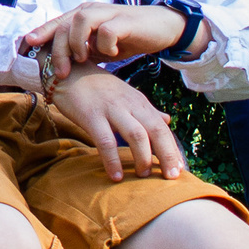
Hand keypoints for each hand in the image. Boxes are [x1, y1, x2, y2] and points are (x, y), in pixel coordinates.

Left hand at [21, 3, 197, 79]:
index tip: (27, 47)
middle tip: (59, 72)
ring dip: (77, 44)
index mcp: (82, 15)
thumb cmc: (126, 37)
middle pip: (64, 25)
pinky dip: (104, 45)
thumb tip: (58, 68)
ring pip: (80, 22)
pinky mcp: (125, 20)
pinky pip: (107, 31)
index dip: (40, 34)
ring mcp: (108, 13)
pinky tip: (110, 54)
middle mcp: (91, 10)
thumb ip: (81, 52)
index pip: (56, 23)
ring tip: (83, 60)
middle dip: (57, 50)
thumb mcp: (99, 47)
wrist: (160, 27)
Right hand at [46, 69, 184, 181]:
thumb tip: (167, 121)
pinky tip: (115, 176)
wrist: (68, 72)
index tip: (180, 170)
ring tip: (143, 175)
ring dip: (143, 158)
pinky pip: (105, 141)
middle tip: (172, 177)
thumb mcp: (126, 95)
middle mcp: (129, 104)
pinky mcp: (91, 115)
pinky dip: (112, 160)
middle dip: (167, 155)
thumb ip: (146, 110)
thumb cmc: (98, 87)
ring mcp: (110, 109)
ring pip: (136, 135)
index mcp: (139, 102)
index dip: (172, 149)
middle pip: (155, 131)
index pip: (162, 128)